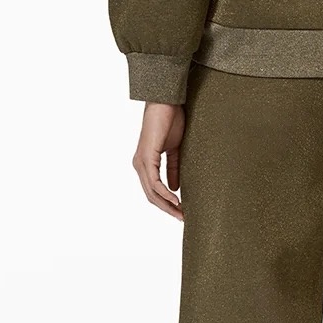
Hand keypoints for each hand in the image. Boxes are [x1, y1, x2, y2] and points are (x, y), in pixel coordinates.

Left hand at [133, 102, 185, 219]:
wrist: (166, 103)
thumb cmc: (170, 121)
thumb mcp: (175, 150)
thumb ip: (173, 169)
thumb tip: (174, 188)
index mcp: (145, 163)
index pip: (153, 190)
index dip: (166, 203)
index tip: (181, 212)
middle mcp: (139, 165)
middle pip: (151, 196)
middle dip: (167, 209)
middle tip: (182, 218)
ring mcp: (141, 162)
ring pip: (151, 192)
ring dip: (166, 205)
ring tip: (180, 213)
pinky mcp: (146, 157)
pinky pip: (154, 182)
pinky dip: (165, 193)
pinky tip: (175, 200)